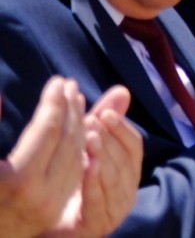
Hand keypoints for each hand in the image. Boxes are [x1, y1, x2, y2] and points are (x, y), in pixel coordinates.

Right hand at [0, 78, 85, 237]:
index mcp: (19, 180)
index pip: (49, 129)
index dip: (55, 102)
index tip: (57, 80)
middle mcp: (41, 195)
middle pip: (68, 140)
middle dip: (71, 108)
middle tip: (70, 84)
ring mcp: (51, 205)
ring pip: (77, 156)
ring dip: (79, 124)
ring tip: (75, 100)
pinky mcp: (54, 211)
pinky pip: (75, 172)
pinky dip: (78, 146)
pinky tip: (76, 129)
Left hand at [52, 87, 140, 237]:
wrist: (51, 227)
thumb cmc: (72, 186)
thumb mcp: (90, 150)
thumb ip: (105, 123)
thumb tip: (122, 90)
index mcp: (129, 174)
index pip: (135, 147)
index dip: (122, 129)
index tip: (105, 113)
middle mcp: (127, 192)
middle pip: (126, 161)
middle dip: (110, 139)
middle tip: (93, 122)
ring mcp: (114, 211)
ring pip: (115, 180)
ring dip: (104, 156)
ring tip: (90, 138)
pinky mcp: (97, 225)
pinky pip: (99, 202)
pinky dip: (96, 183)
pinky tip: (89, 166)